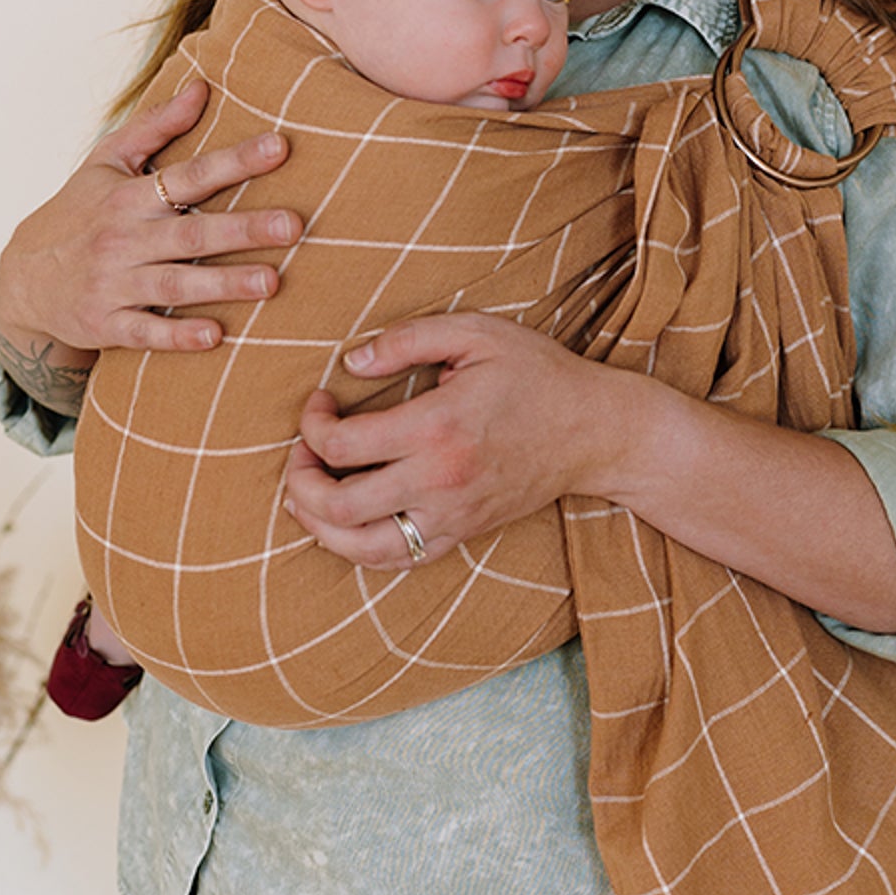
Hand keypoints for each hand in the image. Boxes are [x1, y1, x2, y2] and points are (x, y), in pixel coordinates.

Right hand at [0, 77, 302, 365]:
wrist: (21, 278)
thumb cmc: (78, 212)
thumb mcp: (106, 162)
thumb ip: (155, 124)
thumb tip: (202, 86)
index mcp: (130, 196)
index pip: (191, 175)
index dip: (235, 161)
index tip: (280, 148)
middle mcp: (124, 238)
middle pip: (192, 233)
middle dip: (244, 228)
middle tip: (294, 225)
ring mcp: (114, 284)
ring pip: (175, 284)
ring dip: (223, 284)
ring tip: (272, 282)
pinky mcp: (105, 324)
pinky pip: (145, 332)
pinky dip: (177, 336)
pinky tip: (215, 336)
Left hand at [281, 311, 895, 633]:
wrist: (596, 431)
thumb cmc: (538, 375)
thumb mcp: (478, 335)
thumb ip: (408, 339)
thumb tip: (351, 362)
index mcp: (437, 428)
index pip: (341, 444)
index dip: (311, 424)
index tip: (320, 400)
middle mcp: (438, 482)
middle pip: (335, 506)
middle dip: (298, 479)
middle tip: (302, 451)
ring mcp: (449, 517)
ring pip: (355, 547)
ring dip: (316, 523)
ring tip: (310, 491)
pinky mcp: (460, 535)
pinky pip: (392, 559)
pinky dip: (355, 545)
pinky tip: (348, 516)